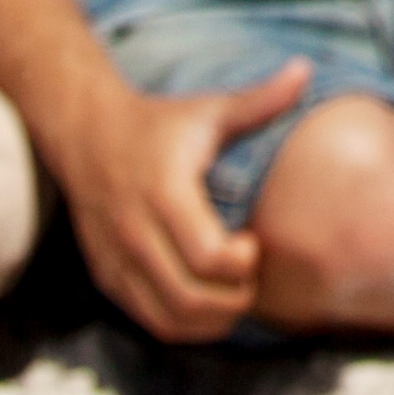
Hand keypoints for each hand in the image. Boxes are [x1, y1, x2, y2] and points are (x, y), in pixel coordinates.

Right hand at [49, 63, 317, 341]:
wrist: (86, 133)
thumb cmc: (160, 124)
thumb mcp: (208, 110)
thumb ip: (259, 100)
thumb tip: (307, 70)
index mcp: (164, 192)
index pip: (206, 256)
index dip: (242, 265)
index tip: (254, 244)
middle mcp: (134, 230)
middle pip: (189, 298)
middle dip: (233, 301)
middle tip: (251, 279)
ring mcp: (116, 258)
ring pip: (167, 319)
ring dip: (210, 321)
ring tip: (233, 294)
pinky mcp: (107, 276)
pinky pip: (148, 320)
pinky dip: (184, 324)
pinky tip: (206, 302)